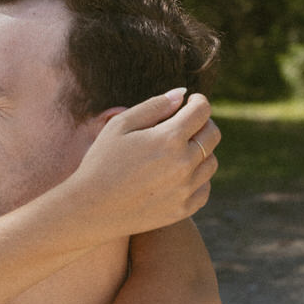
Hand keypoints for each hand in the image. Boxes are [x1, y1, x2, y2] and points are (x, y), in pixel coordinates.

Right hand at [73, 90, 219, 238]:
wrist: (91, 209)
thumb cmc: (101, 162)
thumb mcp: (120, 126)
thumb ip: (154, 106)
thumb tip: (182, 94)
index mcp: (169, 138)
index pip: (202, 111)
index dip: (199, 102)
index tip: (191, 103)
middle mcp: (184, 163)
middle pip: (213, 135)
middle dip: (203, 124)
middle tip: (187, 125)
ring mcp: (186, 189)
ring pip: (211, 162)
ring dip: (201, 152)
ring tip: (180, 151)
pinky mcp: (183, 209)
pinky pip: (204, 188)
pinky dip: (198, 178)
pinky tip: (180, 174)